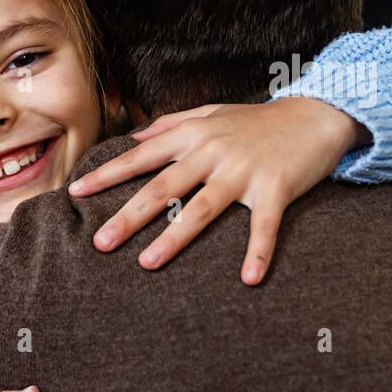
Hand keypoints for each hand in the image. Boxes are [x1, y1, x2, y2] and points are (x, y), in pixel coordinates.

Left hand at [68, 97, 368, 284]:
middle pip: (162, 188)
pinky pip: (264, 226)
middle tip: (101, 243)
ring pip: (201, 208)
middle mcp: (212, 152)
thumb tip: (132, 137)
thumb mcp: (211, 112)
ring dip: (173, 238)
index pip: (140, 157)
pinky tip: (249, 279)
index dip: (107, 175)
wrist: (317, 113)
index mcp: (193, 136)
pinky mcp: (276, 188)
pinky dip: (258, 252)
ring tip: (147, 264)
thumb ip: (170, 124)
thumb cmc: (257, 120)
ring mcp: (243, 170)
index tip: (75, 192)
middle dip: (128, 216)